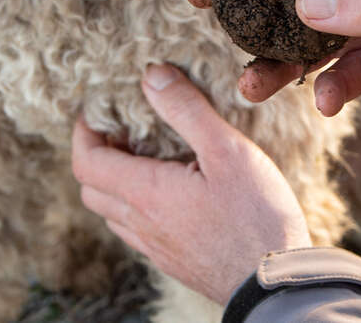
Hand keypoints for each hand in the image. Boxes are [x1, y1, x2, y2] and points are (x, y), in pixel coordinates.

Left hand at [71, 64, 311, 304]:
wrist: (277, 286)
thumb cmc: (256, 215)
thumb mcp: (226, 149)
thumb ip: (186, 109)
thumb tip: (151, 75)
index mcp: (145, 193)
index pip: (86, 162)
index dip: (83, 132)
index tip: (96, 110)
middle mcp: (141, 223)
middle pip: (92, 188)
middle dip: (94, 154)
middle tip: (119, 129)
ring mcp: (155, 246)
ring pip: (112, 212)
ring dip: (113, 180)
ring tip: (142, 155)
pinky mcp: (173, 260)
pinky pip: (135, 229)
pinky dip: (134, 203)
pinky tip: (166, 191)